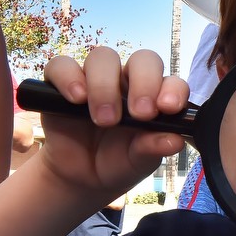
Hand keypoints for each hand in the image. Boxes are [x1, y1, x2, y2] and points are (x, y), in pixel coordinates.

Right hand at [39, 47, 187, 197]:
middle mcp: (127, 82)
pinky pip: (62, 65)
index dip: (173, 89)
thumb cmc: (117, 163)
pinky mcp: (62, 82)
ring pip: (103, 57)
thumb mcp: (137, 162)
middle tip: (140, 114)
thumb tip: (174, 141)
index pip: (170, 81)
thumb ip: (152, 149)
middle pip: (142, 59)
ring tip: (105, 120)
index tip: (168, 108)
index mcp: (153, 97)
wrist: (80, 177)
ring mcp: (95, 79)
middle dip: (144, 82)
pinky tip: (76, 100)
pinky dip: (69, 78)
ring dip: (105, 86)